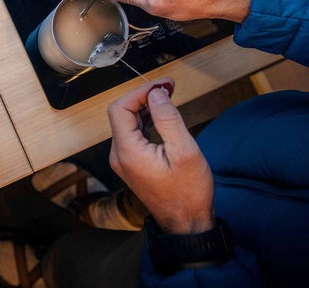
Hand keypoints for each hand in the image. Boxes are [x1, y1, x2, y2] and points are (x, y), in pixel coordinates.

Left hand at [108, 78, 214, 233]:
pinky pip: (133, 134)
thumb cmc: (189, 193)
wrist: (186, 223)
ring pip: (127, 122)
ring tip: (168, 97)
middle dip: (143, 96)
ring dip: (145, 107)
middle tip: (168, 87)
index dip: (139, 92)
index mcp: (128, 151)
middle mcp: (119, 154)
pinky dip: (146, 120)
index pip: (120, 108)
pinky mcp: (131, 163)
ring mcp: (123, 160)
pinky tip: (162, 115)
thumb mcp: (184, 151)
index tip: (162, 85)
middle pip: (121, 113)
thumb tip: (156, 93)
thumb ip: (168, 119)